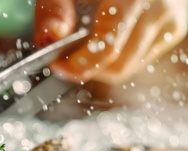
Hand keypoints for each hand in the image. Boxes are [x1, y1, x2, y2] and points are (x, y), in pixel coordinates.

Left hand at [34, 0, 186, 84]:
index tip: (58, 65)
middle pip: (119, 65)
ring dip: (100, 68)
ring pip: (129, 67)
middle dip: (87, 69)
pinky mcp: (172, 29)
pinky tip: (101, 44)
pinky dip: (116, 60)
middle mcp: (158, 9)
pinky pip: (139, 59)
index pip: (108, 46)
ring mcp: (169, 21)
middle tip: (63, 63)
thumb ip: (55, 10)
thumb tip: (51, 38)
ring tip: (80, 53)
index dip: (79, 64)